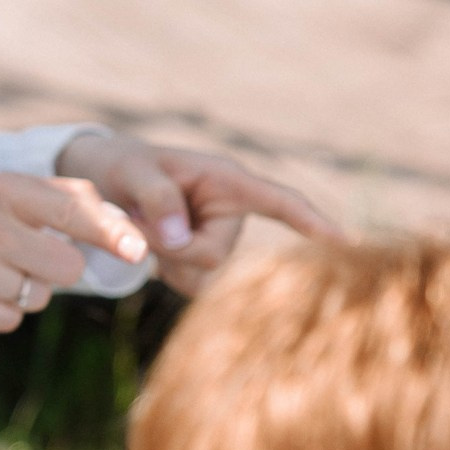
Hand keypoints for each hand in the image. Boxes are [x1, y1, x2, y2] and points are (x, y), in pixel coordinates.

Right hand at [0, 173, 149, 329]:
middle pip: (65, 268)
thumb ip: (62, 199)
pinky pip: (10, 319)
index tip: (138, 250)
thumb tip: (126, 228)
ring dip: (24, 288)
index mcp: (0, 187)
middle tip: (26, 254)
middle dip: (55, 268)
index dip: (111, 233)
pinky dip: (0, 309)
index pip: (72, 210)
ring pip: (38, 297)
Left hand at [54, 133, 341, 294]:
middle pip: (215, 254)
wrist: (103, 178)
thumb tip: (184, 241)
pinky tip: (151, 246)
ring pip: (202, 273)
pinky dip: (166, 270)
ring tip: (142, 225)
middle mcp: (230, 210)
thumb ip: (157, 201)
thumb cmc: (123, 166)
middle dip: (170, 247)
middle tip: (136, 219)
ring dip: (166, 260)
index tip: (347, 242)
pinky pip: (190, 283)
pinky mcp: (202, 257)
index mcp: (227, 179)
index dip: (311, 221)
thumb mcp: (132, 173)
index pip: (278, 201)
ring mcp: (218, 236)